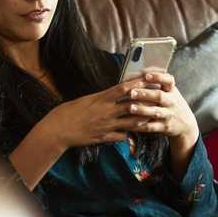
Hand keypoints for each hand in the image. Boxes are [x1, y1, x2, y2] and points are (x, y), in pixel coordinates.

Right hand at [38, 77, 153, 148]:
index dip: (137, 84)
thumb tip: (113, 94)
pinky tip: (134, 133)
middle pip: (131, 105)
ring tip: (154, 116)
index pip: (123, 89)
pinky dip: (128, 134)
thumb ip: (102, 98)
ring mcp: (106, 125)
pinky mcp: (104, 137)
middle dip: (146, 102)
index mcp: (101, 99)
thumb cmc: (69, 111)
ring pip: (131, 123)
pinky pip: (121, 136)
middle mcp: (106, 112)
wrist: (58, 129)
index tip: (148, 78)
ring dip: (143, 119)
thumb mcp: (86, 100)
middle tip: (159, 98)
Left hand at [124, 72, 198, 152]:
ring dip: (143, 110)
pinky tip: (130, 124)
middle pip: (159, 96)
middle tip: (132, 92)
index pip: (168, 80)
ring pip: (155, 112)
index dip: (158, 77)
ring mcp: (168, 115)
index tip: (146, 76)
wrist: (187, 125)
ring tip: (131, 108)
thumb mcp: (170, 91)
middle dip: (145, 94)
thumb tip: (135, 73)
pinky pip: (151, 127)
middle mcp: (171, 101)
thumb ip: (157, 82)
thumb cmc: (172, 103)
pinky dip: (141, 126)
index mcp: (171, 90)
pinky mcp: (164, 127)